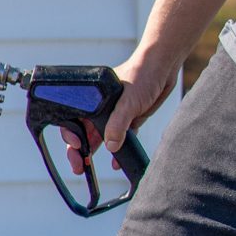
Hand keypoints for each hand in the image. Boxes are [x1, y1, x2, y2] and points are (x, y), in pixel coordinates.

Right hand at [81, 47, 178, 170]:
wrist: (164, 67)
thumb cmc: (142, 74)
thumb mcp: (128, 101)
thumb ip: (118, 123)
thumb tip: (110, 146)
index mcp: (92, 98)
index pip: (74, 119)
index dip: (71, 135)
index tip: (76, 147)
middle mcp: (101, 107)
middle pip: (84, 131)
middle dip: (79, 150)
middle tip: (78, 167)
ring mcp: (115, 114)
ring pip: (100, 137)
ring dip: (95, 152)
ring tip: (88, 169)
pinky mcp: (130, 119)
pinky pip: (120, 138)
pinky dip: (117, 151)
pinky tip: (117, 163)